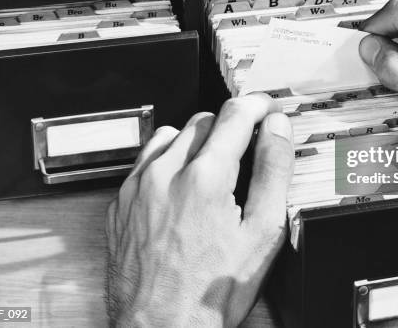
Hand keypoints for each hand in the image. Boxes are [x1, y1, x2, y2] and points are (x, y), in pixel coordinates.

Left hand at [106, 94, 293, 326]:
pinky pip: (145, 159)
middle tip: (245, 149)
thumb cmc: (210, 292)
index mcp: (204, 177)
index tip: (266, 109)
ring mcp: (137, 186)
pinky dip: (167, 159)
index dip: (258, 105)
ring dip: (197, 140)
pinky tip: (180, 184)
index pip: (235, 114)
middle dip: (230, 126)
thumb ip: (273, 170)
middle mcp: (165, 174)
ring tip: (213, 169)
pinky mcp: (121, 202)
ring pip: (172, 134)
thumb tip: (276, 129)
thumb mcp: (262, 233)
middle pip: (204, 119)